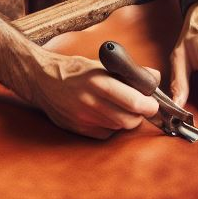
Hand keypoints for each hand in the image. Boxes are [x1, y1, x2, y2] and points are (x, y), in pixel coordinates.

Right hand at [26, 49, 160, 139]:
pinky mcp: (78, 129)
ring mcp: (84, 118)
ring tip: (122, 108)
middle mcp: (91, 102)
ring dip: (126, 120)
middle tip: (140, 107)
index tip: (153, 103)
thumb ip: (130, 71)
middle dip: (139, 115)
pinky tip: (106, 115)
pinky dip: (111, 127)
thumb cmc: (75, 70)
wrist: (42, 80)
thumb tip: (155, 77)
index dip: (149, 105)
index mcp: (99, 82)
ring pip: (118, 128)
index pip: (134, 101)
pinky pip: (106, 134)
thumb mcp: (102, 64)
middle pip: (129, 120)